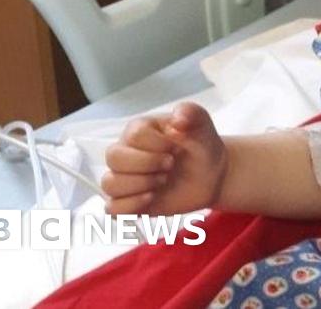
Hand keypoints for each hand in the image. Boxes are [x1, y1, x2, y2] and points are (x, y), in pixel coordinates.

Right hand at [101, 102, 227, 215]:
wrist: (210, 173)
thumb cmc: (200, 145)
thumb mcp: (201, 123)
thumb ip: (190, 112)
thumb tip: (178, 119)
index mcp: (138, 130)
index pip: (133, 136)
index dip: (157, 144)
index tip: (175, 148)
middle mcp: (126, 152)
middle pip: (114, 158)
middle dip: (147, 164)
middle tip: (170, 165)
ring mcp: (125, 178)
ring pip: (109, 184)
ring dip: (140, 184)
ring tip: (163, 181)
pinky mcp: (128, 201)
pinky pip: (112, 208)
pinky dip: (130, 206)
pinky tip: (152, 198)